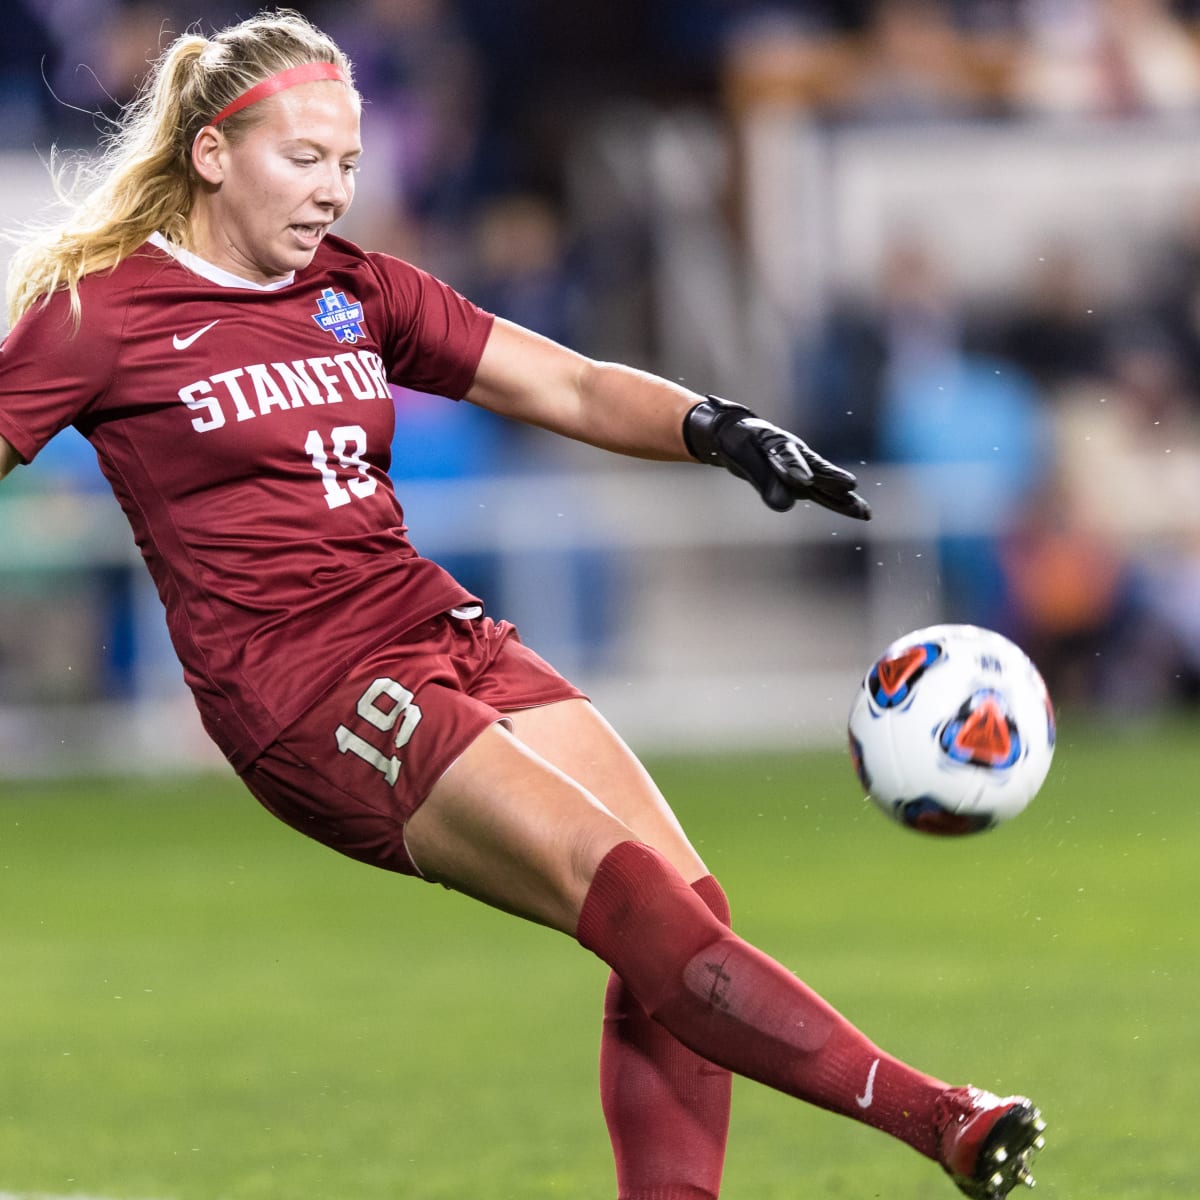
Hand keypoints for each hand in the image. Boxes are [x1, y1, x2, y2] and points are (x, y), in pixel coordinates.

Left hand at [682, 396, 870, 519]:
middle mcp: (797, 453)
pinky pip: (823, 492)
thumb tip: (785, 506)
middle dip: (831, 478)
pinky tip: (859, 511)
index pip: (786, 456)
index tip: (804, 480)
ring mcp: (804, 466)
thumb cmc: (739, 442)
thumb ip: (763, 480)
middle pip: (816, 467)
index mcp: (777, 442)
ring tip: (865, 511)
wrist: (740, 434)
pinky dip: (839, 502)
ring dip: (842, 496)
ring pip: (825, 482)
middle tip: (850, 486)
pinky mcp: (805, 480)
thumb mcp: (743, 457)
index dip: (794, 467)